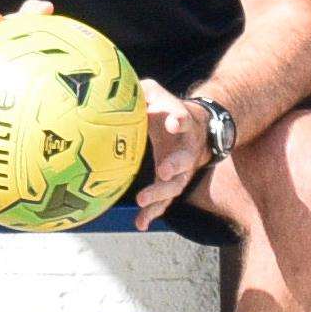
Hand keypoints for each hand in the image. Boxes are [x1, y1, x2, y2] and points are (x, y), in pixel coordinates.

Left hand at [134, 79, 210, 231]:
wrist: (194, 128)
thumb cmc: (167, 108)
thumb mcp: (156, 93)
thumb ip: (142, 90)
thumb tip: (116, 87)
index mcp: (181, 121)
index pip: (182, 118)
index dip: (178, 120)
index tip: (174, 123)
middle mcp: (186, 147)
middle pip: (185, 159)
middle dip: (175, 165)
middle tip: (163, 171)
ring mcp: (182, 169)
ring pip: (176, 185)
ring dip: (161, 194)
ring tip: (143, 201)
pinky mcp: (172, 183)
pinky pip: (164, 201)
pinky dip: (153, 212)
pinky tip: (140, 223)